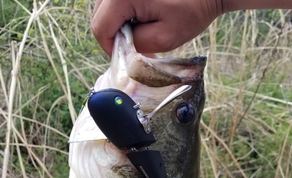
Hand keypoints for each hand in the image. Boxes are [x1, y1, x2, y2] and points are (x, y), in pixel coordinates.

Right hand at [92, 0, 222, 56]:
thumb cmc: (192, 9)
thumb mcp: (164, 38)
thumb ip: (137, 46)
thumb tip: (123, 49)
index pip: (100, 28)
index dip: (110, 48)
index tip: (125, 57)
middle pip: (99, 15)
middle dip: (114, 34)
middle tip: (135, 45)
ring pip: (105, 6)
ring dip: (118, 21)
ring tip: (140, 28)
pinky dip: (125, 9)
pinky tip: (143, 14)